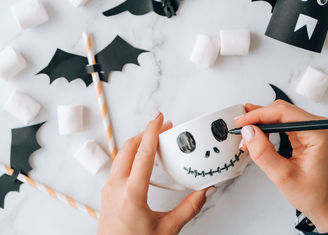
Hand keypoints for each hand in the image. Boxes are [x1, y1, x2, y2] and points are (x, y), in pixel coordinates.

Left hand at [97, 112, 215, 234]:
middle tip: (164, 128)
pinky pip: (118, 166)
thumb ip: (190, 208)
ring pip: (121, 156)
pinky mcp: (107, 194)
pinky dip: (131, 156)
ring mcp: (108, 190)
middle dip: (146, 133)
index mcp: (131, 193)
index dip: (153, 132)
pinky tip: (143, 161)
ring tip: (155, 141)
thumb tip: (206, 191)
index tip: (160, 118)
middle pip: (128, 148)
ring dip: (137, 144)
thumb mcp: (168, 229)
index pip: (143, 153)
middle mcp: (116, 187)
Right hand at [235, 101, 327, 232]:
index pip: (283, 112)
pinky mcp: (306, 136)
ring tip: (246, 135)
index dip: (259, 114)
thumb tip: (249, 132)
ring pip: (281, 116)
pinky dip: (268, 129)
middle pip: (281, 111)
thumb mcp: (283, 176)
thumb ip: (263, 153)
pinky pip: (283, 125)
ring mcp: (312, 130)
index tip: (241, 121)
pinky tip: (257, 135)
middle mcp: (317, 127)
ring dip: (262, 123)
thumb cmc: (315, 195)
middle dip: (258, 118)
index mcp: (318, 133)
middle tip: (240, 127)